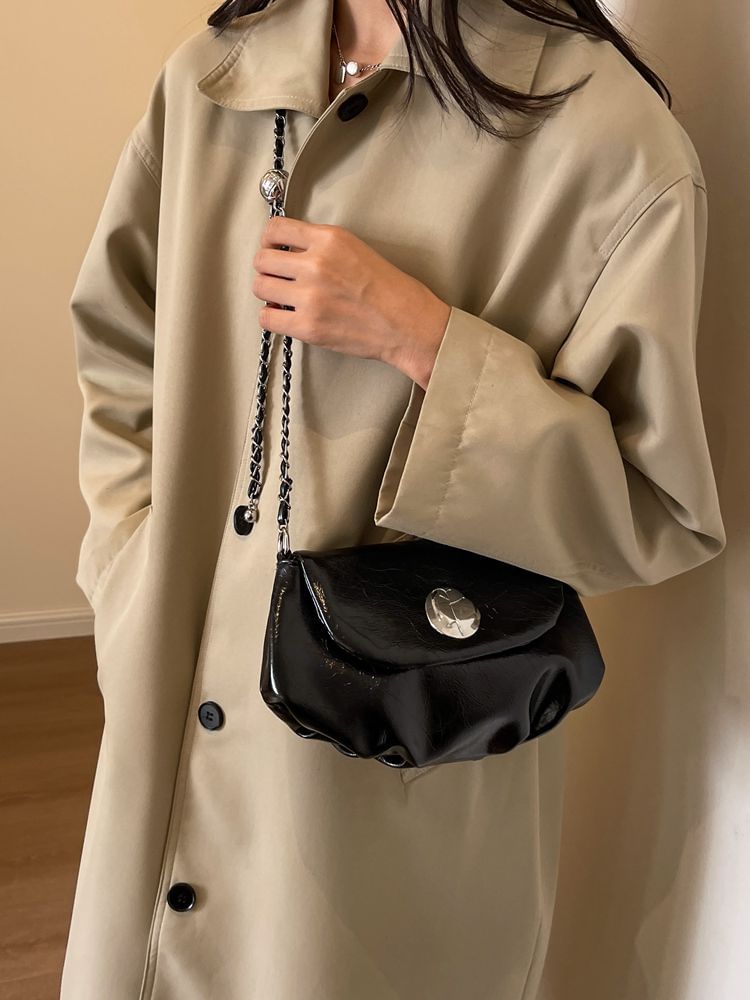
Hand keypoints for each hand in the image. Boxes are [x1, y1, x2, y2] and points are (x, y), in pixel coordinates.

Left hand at [251, 216, 450, 388]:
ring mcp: (310, 296)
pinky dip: (272, 316)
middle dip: (267, 270)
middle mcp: (316, 264)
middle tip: (279, 278)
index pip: (275, 230)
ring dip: (269, 292)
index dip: (269, 242)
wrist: (407, 324)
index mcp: (329, 239)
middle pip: (262, 260)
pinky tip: (286, 316)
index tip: (273, 250)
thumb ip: (320, 246)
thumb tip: (289, 252)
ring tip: (284, 297)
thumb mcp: (355, 249)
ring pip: (260, 287)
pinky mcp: (308, 326)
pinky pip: (267, 317)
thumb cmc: (390, 290)